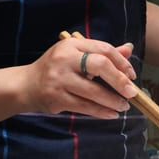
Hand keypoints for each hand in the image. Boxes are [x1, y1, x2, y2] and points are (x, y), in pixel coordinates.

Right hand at [20, 37, 138, 118]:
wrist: (26, 85)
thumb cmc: (58, 68)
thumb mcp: (77, 55)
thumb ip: (102, 53)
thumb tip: (129, 49)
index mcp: (71, 45)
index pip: (103, 49)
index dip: (122, 62)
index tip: (132, 75)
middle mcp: (64, 59)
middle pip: (100, 66)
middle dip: (120, 80)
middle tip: (132, 93)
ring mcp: (59, 79)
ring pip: (94, 91)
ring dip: (113, 101)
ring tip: (123, 106)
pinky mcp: (56, 98)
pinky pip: (85, 106)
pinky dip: (102, 112)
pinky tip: (111, 114)